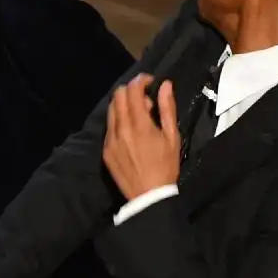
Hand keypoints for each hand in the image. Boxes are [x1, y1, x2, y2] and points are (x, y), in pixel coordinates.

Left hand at [104, 74, 179, 199]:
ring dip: (124, 105)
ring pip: (111, 110)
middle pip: (118, 95)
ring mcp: (110, 140)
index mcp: (140, 125)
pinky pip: (109, 127)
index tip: (151, 83)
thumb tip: (165, 85)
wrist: (148, 197)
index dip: (141, 81)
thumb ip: (167, 108)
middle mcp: (121, 129)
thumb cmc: (166, 167)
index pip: (133, 90)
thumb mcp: (172, 137)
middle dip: (131, 91)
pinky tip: (130, 132)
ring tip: (139, 116)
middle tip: (146, 102)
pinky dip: (119, 121)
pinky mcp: (105, 150)